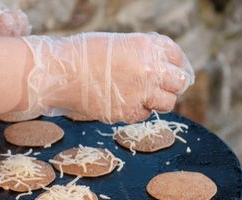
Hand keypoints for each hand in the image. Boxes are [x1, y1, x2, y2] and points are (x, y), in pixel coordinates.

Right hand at [22, 33, 194, 123]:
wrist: (62, 73)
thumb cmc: (85, 55)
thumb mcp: (120, 43)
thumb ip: (144, 54)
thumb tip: (162, 68)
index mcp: (148, 46)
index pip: (177, 57)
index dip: (176, 65)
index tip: (173, 71)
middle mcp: (149, 70)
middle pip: (179, 82)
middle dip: (172, 85)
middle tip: (161, 87)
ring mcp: (140, 93)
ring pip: (168, 103)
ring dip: (159, 100)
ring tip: (143, 97)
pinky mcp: (128, 112)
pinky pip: (145, 115)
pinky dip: (139, 111)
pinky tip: (124, 102)